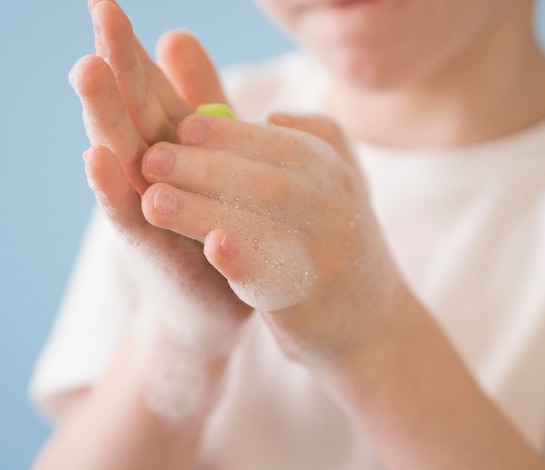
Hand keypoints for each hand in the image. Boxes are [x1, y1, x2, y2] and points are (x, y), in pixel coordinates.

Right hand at [72, 0, 251, 333]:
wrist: (213, 302)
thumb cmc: (212, 222)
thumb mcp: (211, 154)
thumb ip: (198, 97)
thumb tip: (175, 33)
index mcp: (169, 146)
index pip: (147, 90)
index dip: (131, 49)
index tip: (111, 3)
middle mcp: (150, 171)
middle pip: (130, 113)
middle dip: (115, 65)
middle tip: (101, 12)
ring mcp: (146, 209)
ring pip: (121, 157)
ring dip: (104, 117)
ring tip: (89, 70)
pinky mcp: (151, 250)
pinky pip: (131, 216)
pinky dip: (115, 189)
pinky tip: (99, 158)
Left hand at [140, 111, 406, 362]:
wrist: (371, 320)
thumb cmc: (338, 244)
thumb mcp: (343, 187)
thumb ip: (314, 143)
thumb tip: (273, 115)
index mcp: (336, 176)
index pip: (279, 143)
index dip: (226, 134)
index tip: (181, 126)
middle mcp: (336, 211)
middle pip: (266, 180)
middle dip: (204, 167)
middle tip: (151, 159)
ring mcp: (326, 257)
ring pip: (262, 225)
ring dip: (202, 210)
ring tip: (154, 202)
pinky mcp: (310, 302)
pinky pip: (272, 275)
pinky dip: (241, 259)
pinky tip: (210, 248)